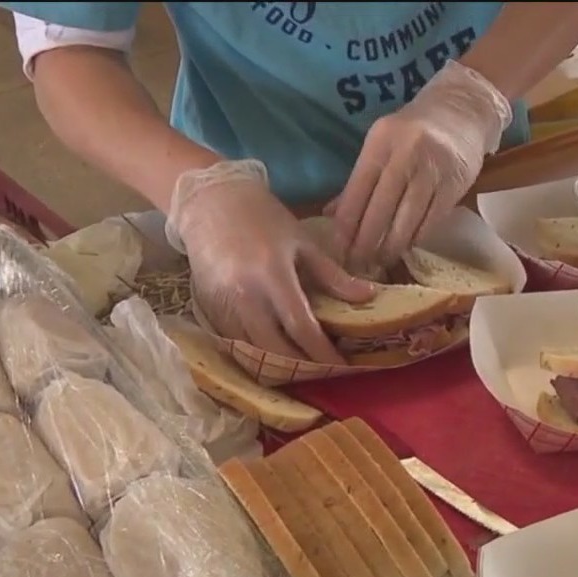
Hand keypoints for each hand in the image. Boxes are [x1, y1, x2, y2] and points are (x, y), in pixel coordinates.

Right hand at [166, 160, 374, 362]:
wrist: (211, 202)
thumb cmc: (263, 219)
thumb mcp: (303, 243)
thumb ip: (333, 275)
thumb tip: (369, 296)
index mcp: (273, 275)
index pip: (301, 326)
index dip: (322, 352)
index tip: (342, 365)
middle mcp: (245, 295)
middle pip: (274, 347)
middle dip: (301, 366)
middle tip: (324, 373)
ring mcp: (222, 304)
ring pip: (251, 350)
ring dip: (278, 365)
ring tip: (303, 369)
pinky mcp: (208, 308)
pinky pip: (234, 341)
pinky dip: (255, 352)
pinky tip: (274, 355)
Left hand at [329, 60, 512, 264]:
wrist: (462, 110)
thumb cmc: (413, 130)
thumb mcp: (381, 144)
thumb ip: (358, 180)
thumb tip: (330, 215)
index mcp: (381, 142)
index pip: (358, 189)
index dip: (346, 223)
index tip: (337, 249)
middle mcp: (407, 153)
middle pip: (381, 207)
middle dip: (366, 241)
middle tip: (357, 265)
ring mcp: (434, 169)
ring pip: (408, 218)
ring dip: (392, 246)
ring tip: (380, 262)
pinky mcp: (455, 184)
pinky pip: (432, 219)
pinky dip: (417, 237)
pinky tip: (406, 248)